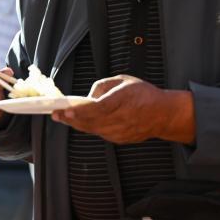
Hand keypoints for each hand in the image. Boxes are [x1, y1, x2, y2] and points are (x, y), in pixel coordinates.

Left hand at [50, 74, 194, 144]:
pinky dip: (90, 127)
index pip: (99, 108)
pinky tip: (80, 122)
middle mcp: (122, 118)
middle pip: (92, 122)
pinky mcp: (121, 139)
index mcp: (123, 100)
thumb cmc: (143, 94)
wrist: (164, 114)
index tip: (67, 111)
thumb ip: (102, 86)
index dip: (81, 111)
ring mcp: (122, 131)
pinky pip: (101, 133)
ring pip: (94, 129)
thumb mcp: (123, 81)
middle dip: (71, 119)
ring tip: (63, 117)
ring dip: (77, 124)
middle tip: (56, 114)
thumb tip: (88, 97)